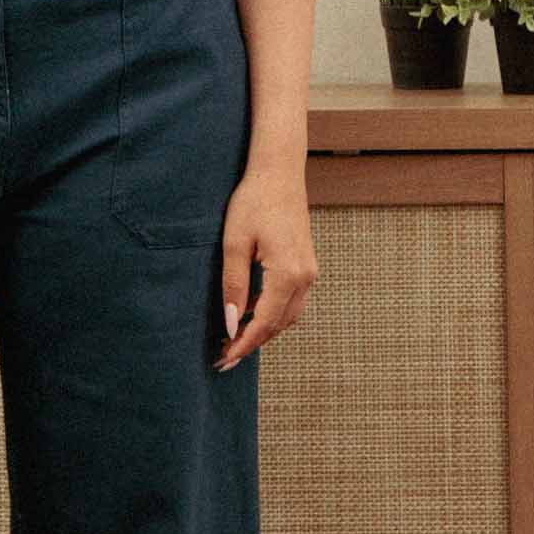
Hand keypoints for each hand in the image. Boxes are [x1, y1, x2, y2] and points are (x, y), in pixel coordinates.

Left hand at [214, 161, 317, 371]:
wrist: (279, 173)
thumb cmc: (253, 202)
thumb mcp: (234, 243)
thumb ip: (234, 286)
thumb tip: (231, 324)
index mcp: (287, 274)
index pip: (264, 323)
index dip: (243, 344)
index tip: (224, 360)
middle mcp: (305, 277)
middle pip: (279, 325)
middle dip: (252, 343)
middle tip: (224, 357)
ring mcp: (310, 272)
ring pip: (288, 317)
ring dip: (264, 331)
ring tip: (234, 340)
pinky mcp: (307, 265)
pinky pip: (291, 301)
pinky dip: (272, 314)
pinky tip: (250, 313)